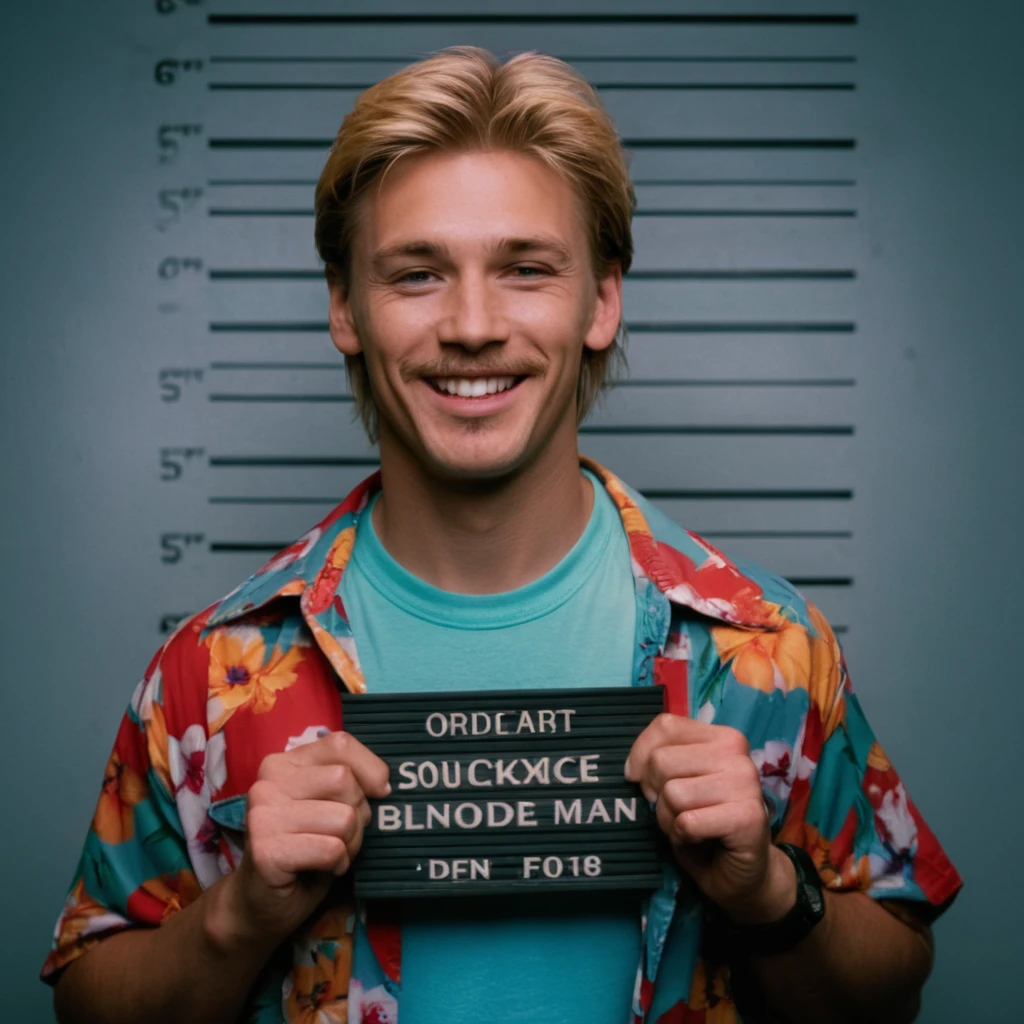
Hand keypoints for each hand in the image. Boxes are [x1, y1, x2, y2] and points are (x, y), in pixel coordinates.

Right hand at [219, 731, 390, 947]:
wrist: (261, 902)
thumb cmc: (305, 847)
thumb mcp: (328, 803)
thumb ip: (349, 781)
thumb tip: (384, 784)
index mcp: (284, 762)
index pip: (340, 744)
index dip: (370, 769)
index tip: (378, 793)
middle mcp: (268, 781)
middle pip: (345, 781)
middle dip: (358, 814)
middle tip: (341, 835)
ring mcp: (263, 815)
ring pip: (343, 817)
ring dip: (350, 843)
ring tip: (331, 853)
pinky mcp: (266, 850)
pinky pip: (332, 849)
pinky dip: (338, 863)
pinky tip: (321, 869)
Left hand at [625, 713, 794, 924]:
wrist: (745, 873)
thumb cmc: (705, 822)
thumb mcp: (680, 781)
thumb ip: (661, 761)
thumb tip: (631, 770)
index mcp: (721, 737)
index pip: (665, 726)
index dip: (641, 755)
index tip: (642, 780)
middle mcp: (737, 753)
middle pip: (662, 761)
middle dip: (655, 794)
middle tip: (676, 811)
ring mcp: (746, 783)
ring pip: (672, 793)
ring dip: (669, 819)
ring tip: (690, 827)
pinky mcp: (748, 817)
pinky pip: (687, 822)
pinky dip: (683, 837)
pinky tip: (701, 840)